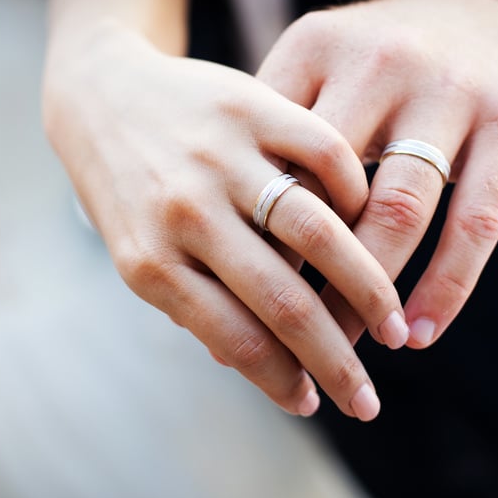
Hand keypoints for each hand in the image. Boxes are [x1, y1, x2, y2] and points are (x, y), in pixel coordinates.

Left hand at [42, 20, 409, 419]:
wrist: (101, 94)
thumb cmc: (127, 191)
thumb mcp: (139, 255)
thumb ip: (196, 305)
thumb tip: (269, 370)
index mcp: (151, 261)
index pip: (236, 340)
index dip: (282, 383)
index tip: (316, 403)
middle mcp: (186, 211)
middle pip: (284, 302)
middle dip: (337, 362)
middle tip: (369, 401)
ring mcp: (221, 157)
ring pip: (319, 234)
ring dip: (369, 293)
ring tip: (395, 329)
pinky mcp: (251, 106)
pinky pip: (328, 157)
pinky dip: (359, 198)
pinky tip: (370, 231)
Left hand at [258, 0, 497, 346]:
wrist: (489, 14)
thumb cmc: (379, 71)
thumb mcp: (319, 78)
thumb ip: (272, 150)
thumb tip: (214, 269)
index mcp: (314, 48)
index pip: (269, 161)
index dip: (247, 240)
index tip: (230, 304)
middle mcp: (379, 62)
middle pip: (325, 191)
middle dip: (300, 279)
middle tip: (281, 345)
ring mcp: (449, 89)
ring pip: (397, 211)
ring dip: (367, 297)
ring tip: (346, 352)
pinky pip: (475, 221)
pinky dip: (447, 286)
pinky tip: (420, 333)